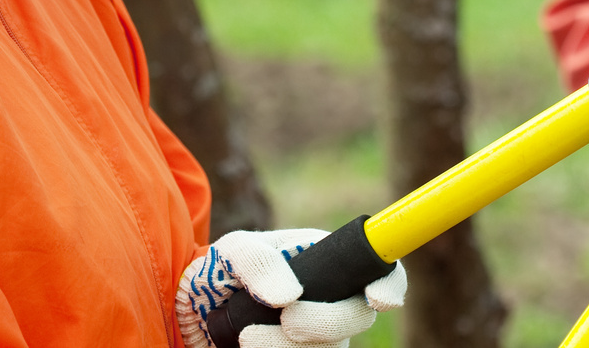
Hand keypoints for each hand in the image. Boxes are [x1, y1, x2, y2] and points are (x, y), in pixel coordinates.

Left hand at [176, 229, 407, 347]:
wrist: (198, 312)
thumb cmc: (223, 270)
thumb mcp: (233, 251)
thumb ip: (258, 261)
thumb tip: (289, 295)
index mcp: (331, 261)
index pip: (381, 270)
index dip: (390, 283)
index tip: (378, 298)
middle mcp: (335, 299)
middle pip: (359, 316)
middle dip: (326, 321)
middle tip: (287, 321)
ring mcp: (322, 335)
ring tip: (247, 338)